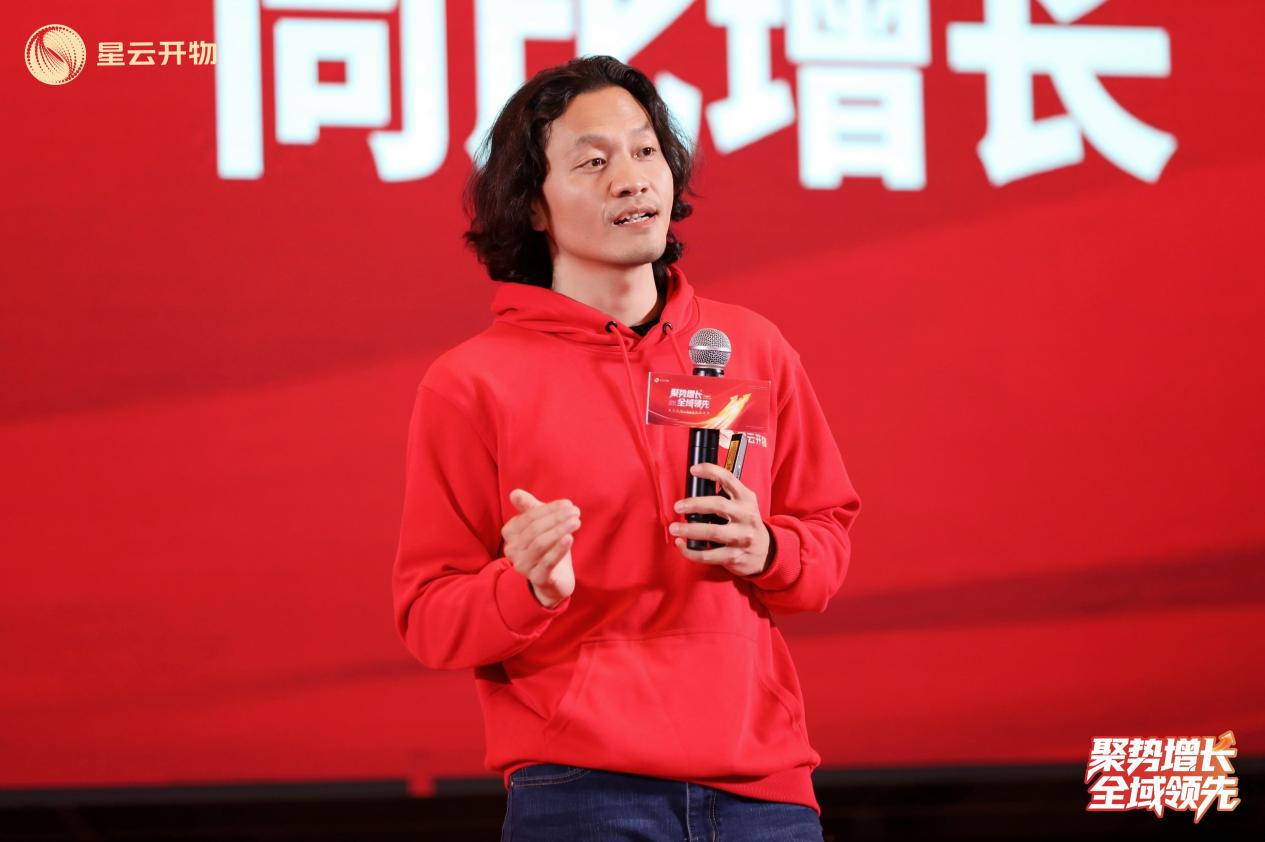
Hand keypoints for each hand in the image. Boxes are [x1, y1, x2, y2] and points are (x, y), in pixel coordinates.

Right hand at [503, 489, 580, 607]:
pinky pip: (548, 561)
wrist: (554, 580)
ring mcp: (522, 566)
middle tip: (575, 512)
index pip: (529, 517)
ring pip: (540, 544)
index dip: (549, 509)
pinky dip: (559, 549)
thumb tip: (514, 493)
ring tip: (576, 522)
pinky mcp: (537, 578)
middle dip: (556, 518)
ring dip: (559, 530)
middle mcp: (511, 550)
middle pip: (534, 530)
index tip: (568, 504)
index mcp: (510, 533)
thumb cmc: (548, 547)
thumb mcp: (541, 525)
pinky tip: (570, 538)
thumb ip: (530, 508)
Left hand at [670, 462, 770, 577]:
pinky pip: (708, 555)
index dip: (711, 471)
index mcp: (746, 499)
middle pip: (718, 505)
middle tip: (678, 506)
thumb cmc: (747, 524)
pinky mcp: (734, 556)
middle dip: (694, 504)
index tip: (694, 470)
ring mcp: (741, 537)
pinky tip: (681, 545)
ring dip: (689, 530)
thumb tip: (694, 492)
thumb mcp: (743, 505)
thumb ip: (726, 497)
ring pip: (712, 532)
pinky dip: (690, 551)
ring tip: (674, 528)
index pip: (729, 479)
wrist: (766, 551)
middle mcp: (745, 516)